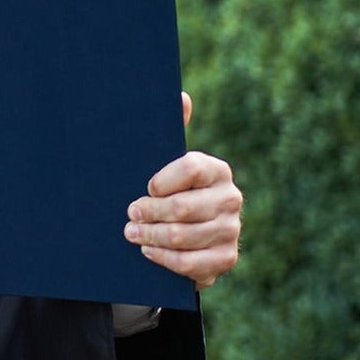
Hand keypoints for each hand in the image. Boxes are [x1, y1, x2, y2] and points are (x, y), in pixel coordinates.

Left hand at [124, 93, 241, 288]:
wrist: (183, 235)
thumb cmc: (168, 192)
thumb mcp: (164, 163)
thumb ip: (171, 130)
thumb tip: (181, 96)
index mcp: (216, 170)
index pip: (190, 168)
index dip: (161, 180)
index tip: (145, 187)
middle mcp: (230, 198)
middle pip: (183, 207)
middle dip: (148, 212)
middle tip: (129, 214)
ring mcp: (231, 230)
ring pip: (182, 236)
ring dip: (150, 236)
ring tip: (131, 233)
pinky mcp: (225, 258)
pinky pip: (190, 263)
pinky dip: (164, 258)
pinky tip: (148, 252)